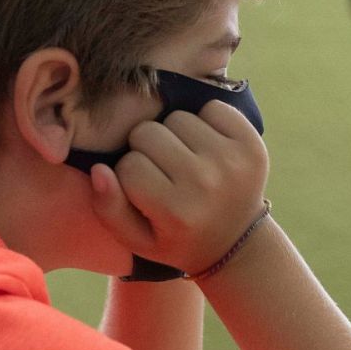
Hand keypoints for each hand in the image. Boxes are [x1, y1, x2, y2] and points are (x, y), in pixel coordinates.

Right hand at [87, 101, 268, 274]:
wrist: (236, 242)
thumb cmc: (177, 238)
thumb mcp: (137, 238)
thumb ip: (109, 208)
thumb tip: (98, 169)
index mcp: (176, 211)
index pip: (128, 165)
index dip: (129, 174)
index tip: (144, 190)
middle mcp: (205, 183)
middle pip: (148, 133)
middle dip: (147, 150)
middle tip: (163, 171)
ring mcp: (232, 161)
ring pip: (178, 118)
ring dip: (175, 135)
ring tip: (185, 159)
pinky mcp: (252, 144)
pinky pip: (213, 108)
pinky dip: (205, 121)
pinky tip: (206, 147)